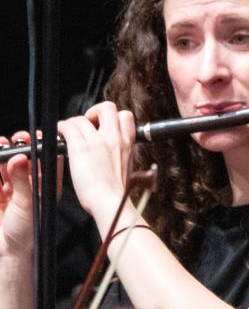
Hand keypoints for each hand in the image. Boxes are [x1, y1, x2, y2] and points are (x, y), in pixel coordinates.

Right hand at [0, 134, 37, 257]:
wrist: (7, 252)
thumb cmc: (26, 232)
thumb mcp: (27, 205)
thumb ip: (23, 182)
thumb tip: (19, 158)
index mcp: (45, 187)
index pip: (47, 163)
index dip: (43, 148)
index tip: (39, 137)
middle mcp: (30, 185)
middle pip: (25, 160)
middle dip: (21, 147)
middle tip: (18, 139)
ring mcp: (12, 188)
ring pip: (8, 165)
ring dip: (4, 154)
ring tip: (3, 145)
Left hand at [58, 102, 137, 226]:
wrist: (111, 202)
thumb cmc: (117, 192)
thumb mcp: (127, 168)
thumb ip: (121, 154)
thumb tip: (111, 151)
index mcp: (128, 144)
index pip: (125, 116)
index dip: (112, 117)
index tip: (103, 126)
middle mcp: (114, 138)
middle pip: (107, 107)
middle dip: (95, 111)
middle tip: (88, 124)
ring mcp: (97, 141)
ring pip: (82, 118)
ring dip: (73, 123)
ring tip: (69, 134)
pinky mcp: (80, 148)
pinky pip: (67, 127)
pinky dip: (61, 128)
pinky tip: (60, 136)